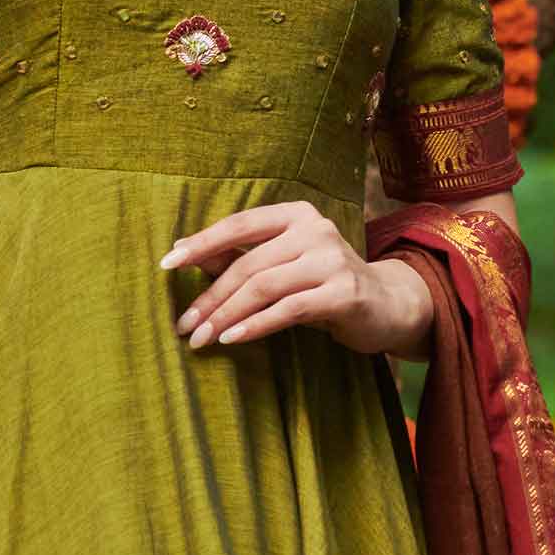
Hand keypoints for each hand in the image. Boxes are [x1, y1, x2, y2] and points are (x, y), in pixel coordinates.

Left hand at [161, 202, 434, 361]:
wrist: (387, 305)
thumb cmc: (322, 285)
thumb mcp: (281, 266)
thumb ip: (240, 258)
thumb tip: (185, 253)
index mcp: (295, 215)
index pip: (239, 225)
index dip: (201, 244)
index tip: (167, 264)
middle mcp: (315, 229)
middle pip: (248, 263)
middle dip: (210, 298)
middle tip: (184, 325)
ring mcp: (331, 259)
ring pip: (264, 286)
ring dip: (226, 316)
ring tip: (201, 339)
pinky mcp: (343, 293)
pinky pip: (288, 309)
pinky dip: (255, 325)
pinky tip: (232, 339)